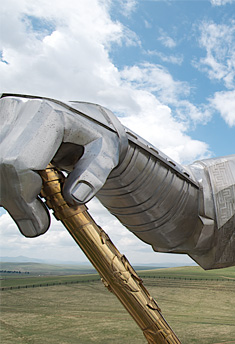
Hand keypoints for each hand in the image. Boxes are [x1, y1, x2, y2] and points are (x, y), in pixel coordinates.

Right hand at [0, 96, 120, 236]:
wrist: (85, 119)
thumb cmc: (97, 137)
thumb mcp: (107, 154)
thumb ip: (95, 174)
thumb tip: (75, 197)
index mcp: (46, 115)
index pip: (18, 163)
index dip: (23, 199)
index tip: (40, 226)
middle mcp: (16, 111)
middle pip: (1, 167)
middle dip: (16, 202)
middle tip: (38, 225)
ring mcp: (1, 117)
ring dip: (10, 196)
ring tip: (38, 205)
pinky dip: (7, 187)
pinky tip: (29, 190)